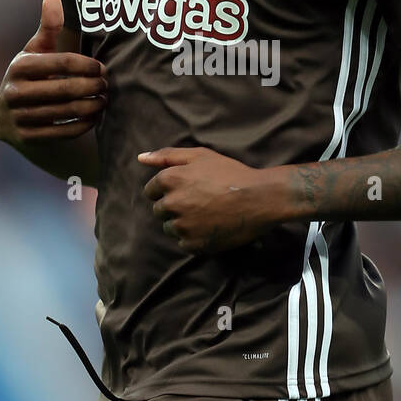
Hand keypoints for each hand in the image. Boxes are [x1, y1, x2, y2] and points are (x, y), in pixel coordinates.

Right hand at [0, 0, 107, 145]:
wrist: (6, 114)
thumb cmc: (31, 74)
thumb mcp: (35, 50)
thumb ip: (48, 27)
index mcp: (19, 66)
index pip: (61, 63)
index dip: (86, 65)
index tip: (101, 67)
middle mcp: (14, 92)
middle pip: (65, 89)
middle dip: (92, 86)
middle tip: (107, 84)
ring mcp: (19, 117)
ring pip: (66, 111)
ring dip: (92, 106)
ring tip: (104, 99)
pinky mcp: (26, 138)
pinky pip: (62, 132)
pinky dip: (83, 124)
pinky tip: (94, 116)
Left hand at [138, 146, 280, 253]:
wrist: (260, 198)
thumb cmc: (230, 173)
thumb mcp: (200, 156)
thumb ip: (167, 155)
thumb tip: (140, 158)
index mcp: (170, 180)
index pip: (151, 191)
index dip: (168, 190)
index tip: (186, 190)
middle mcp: (172, 203)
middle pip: (160, 211)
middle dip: (174, 207)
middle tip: (199, 202)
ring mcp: (182, 226)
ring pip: (170, 228)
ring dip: (182, 223)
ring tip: (206, 215)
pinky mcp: (194, 244)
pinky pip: (184, 243)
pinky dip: (194, 238)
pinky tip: (211, 226)